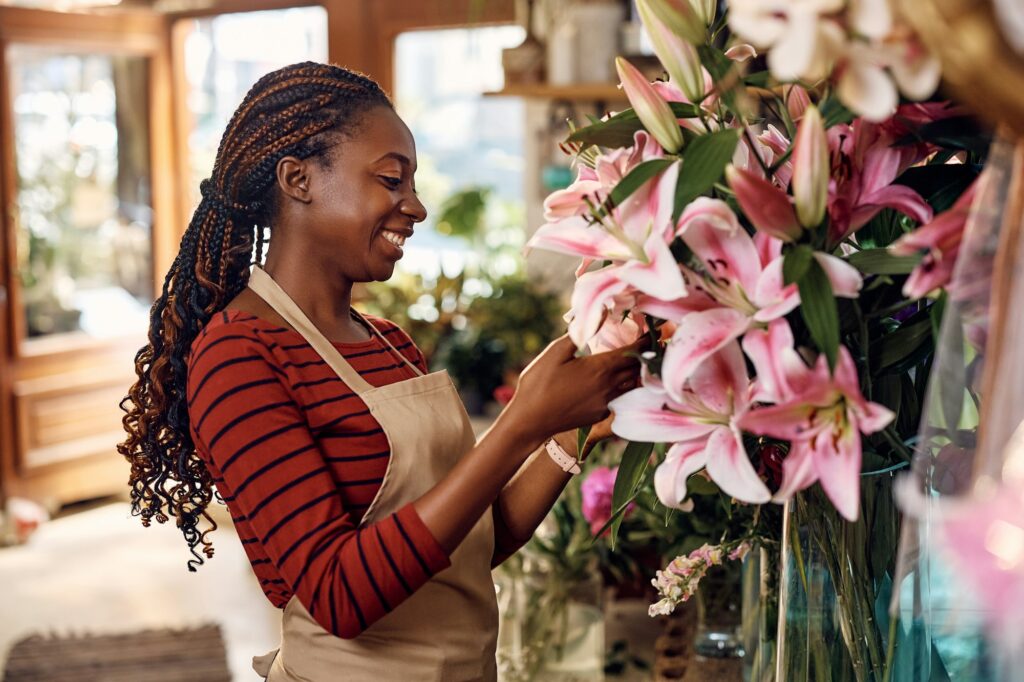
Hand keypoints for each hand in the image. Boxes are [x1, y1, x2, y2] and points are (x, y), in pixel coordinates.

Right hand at [506, 334, 643, 442]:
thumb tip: (602, 313)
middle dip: (644, 355)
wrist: (530, 421)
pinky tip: (615, 381)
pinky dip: (621, 387)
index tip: (655, 333)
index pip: (633, 352)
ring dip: (636, 372)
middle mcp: (609, 387)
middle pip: (636, 368)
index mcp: (600, 368)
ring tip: (637, 361)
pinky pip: (617, 398)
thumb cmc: (539, 383)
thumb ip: (581, 333)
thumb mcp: (555, 352)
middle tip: (652, 344)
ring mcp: (605, 403)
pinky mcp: (599, 415)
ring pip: (630, 385)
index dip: (646, 341)